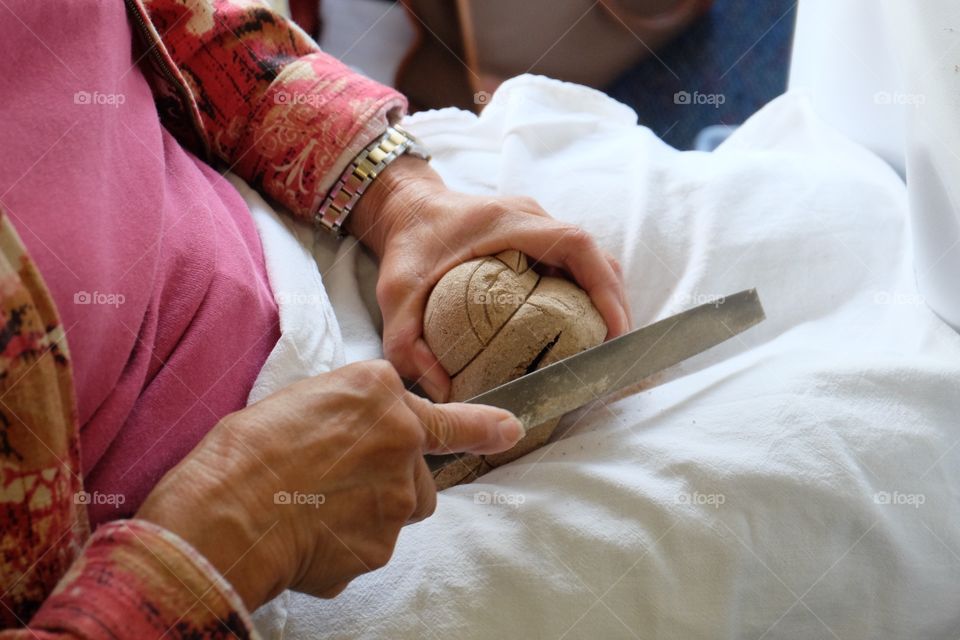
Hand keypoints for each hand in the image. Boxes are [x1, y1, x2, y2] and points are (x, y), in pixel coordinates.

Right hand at [136, 360, 523, 609]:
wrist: (223, 511)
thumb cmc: (246, 449)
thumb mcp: (302, 399)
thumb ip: (353, 412)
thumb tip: (366, 435)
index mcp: (378, 392)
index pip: (445, 412)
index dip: (483, 426)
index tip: (510, 430)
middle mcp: (402, 440)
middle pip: (416, 474)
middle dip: (388, 481)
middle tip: (330, 482)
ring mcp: (397, 497)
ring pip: (399, 513)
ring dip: (371, 513)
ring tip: (314, 509)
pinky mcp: (381, 546)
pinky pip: (368, 547)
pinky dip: (344, 545)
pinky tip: (306, 536)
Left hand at [346, 155, 631, 401]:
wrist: (404, 207)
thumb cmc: (406, 244)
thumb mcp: (396, 293)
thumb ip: (407, 342)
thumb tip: (442, 391)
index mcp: (509, 223)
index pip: (576, 246)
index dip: (604, 286)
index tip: (615, 329)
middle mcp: (532, 219)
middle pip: (596, 258)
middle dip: (615, 304)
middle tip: (615, 352)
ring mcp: (538, 226)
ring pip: (592, 262)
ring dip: (606, 300)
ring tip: (605, 347)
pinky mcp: (536, 239)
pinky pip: (576, 265)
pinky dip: (589, 295)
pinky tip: (583, 330)